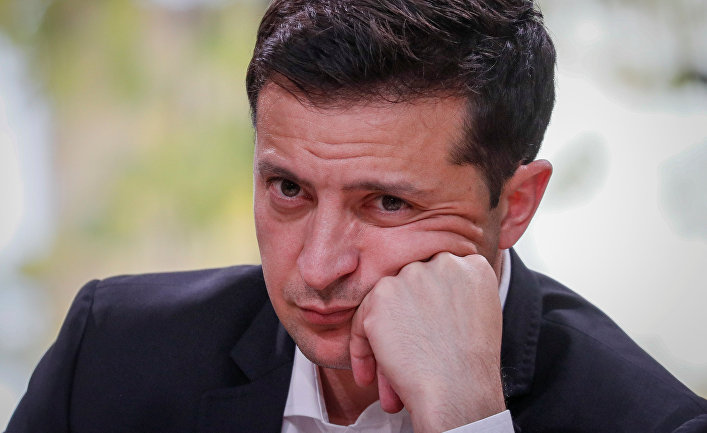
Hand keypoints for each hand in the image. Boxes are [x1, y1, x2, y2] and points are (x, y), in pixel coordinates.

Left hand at [349, 252, 505, 432]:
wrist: (458, 392)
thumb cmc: (470, 369)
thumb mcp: (481, 317)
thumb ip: (458, 294)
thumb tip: (429, 296)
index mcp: (472, 266)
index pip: (441, 274)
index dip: (430, 304)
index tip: (429, 330)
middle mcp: (443, 262)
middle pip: (412, 286)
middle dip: (407, 321)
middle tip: (410, 353)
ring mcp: (412, 276)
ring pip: (387, 303)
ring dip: (385, 338)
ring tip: (390, 374)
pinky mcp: (382, 295)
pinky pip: (362, 320)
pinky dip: (362, 349)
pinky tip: (370, 376)